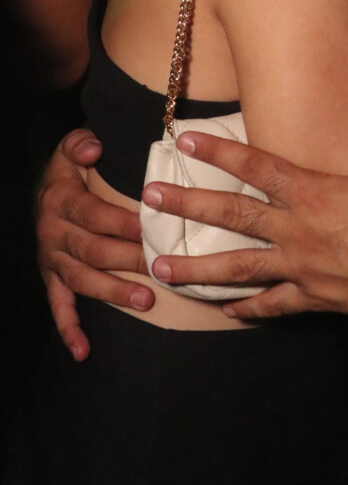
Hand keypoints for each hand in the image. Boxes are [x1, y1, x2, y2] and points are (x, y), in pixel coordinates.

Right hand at [36, 128, 152, 360]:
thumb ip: (79, 143)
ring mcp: (52, 260)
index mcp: (62, 201)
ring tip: (146, 301)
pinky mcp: (51, 279)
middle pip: (93, 251)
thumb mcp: (70, 148)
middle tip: (159, 268)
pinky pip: (58, 307)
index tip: (151, 227)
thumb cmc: (69, 170)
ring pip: (82, 280)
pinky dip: (69, 330)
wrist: (42, 190)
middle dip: (128, 260)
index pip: (95, 215)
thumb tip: (93, 149)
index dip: (122, 223)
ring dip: (114, 292)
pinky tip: (84, 351)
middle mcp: (54, 233)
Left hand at [143, 67, 347, 328]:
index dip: (219, 152)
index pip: (257, 166)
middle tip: (148, 203)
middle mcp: (299, 232)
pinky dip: (247, 307)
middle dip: (188, 207)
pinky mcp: (315, 300)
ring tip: (160, 268)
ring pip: (238, 268)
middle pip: (232, 216)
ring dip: (197, 267)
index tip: (184, 143)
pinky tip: (226, 309)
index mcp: (315, 195)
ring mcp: (303, 270)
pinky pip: (272, 305)